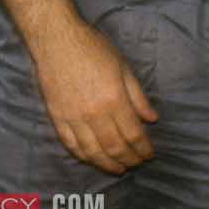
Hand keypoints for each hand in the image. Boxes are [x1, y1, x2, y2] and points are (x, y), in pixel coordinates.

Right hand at [28, 17, 158, 173]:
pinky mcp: (57, 117)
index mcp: (114, 100)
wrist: (56, 39)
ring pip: (93, 152)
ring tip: (118, 169)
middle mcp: (94, 114)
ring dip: (108, 164)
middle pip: (115, 147)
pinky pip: (71, 144)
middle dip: (129, 159)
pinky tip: (92, 159)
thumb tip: (152, 119)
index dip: (143, 148)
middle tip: (137, 164)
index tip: (149, 154)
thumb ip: (138, 97)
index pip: (133, 134)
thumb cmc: (93, 48)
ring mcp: (73, 118)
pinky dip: (83, 156)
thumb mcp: (123, 67)